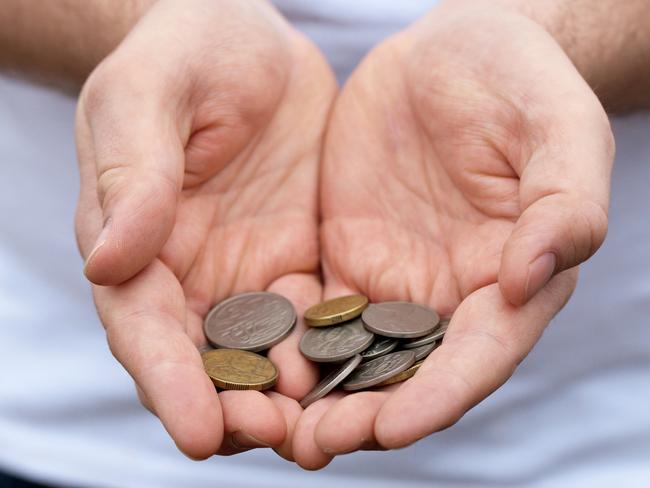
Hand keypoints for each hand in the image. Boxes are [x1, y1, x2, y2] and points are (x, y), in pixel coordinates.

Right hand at [74, 0, 335, 458]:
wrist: (244, 41)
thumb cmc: (184, 54)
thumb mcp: (148, 97)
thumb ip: (133, 175)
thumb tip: (107, 261)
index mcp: (138, 243)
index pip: (145, 328)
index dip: (169, 383)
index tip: (198, 433)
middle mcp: (190, 275)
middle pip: (206, 362)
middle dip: (235, 408)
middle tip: (273, 436)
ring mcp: (247, 273)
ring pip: (264, 355)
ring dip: (291, 396)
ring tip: (326, 428)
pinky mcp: (298, 261)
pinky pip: (316, 319)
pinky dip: (333, 353)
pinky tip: (364, 371)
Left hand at [293, 4, 612, 467]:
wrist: (452, 55)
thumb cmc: (519, 84)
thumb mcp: (558, 130)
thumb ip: (563, 205)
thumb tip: (532, 278)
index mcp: (512, 280)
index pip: (479, 355)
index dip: (441, 395)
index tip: (393, 428)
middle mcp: (452, 298)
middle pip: (410, 376)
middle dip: (366, 416)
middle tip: (315, 445)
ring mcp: (394, 283)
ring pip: (356, 358)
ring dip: (317, 397)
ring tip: (273, 427)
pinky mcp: (347, 262)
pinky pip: (313, 314)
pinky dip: (287, 346)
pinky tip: (252, 364)